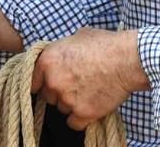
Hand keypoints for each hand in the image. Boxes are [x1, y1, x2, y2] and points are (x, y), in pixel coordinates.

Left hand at [30, 28, 149, 130]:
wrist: (128, 59)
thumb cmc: (105, 44)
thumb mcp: (77, 36)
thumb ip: (62, 49)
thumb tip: (60, 55)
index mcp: (47, 60)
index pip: (31, 80)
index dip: (41, 82)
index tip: (48, 83)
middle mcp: (53, 81)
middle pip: (48, 96)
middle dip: (59, 92)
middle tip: (76, 84)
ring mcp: (67, 99)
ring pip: (62, 109)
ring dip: (72, 104)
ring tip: (89, 91)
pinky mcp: (83, 114)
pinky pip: (74, 123)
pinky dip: (81, 118)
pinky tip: (91, 105)